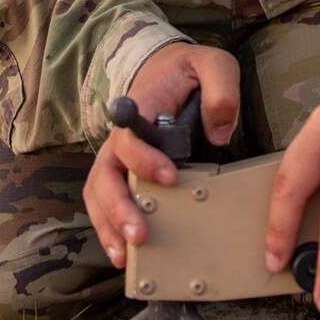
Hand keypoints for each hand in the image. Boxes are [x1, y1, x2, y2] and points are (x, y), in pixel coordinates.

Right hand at [83, 42, 238, 270]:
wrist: (165, 68)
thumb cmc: (189, 70)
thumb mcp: (214, 63)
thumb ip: (221, 90)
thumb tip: (218, 133)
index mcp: (142, 108)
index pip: (131, 138)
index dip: (144, 160)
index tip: (170, 178)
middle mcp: (122, 136)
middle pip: (106, 174)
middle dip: (119, 208)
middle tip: (140, 235)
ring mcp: (118, 155)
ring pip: (99, 192)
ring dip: (108, 224)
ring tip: (124, 256)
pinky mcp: (123, 170)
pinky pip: (105, 199)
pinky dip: (108, 226)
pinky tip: (121, 252)